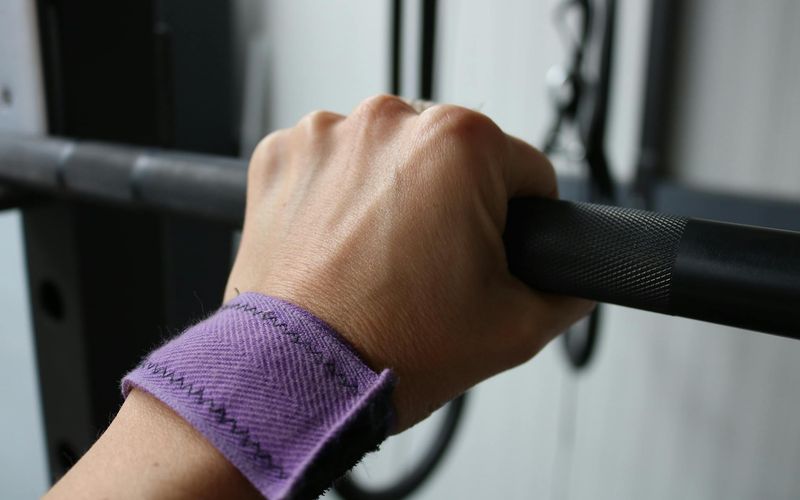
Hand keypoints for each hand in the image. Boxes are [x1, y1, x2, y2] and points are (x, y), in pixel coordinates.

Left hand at [225, 95, 592, 430]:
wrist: (294, 378)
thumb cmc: (389, 349)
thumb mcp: (515, 328)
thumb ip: (567, 292)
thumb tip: (575, 281)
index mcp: (459, 143)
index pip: (525, 171)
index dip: (518, 220)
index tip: (487, 250)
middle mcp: (390, 121)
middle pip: (453, 157)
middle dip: (452, 203)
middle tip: (428, 265)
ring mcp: (327, 134)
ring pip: (391, 157)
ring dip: (392, 193)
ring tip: (377, 259)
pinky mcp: (281, 156)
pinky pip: (332, 164)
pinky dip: (338, 195)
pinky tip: (338, 244)